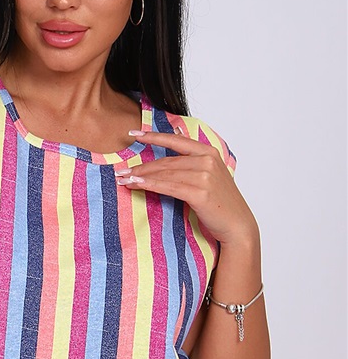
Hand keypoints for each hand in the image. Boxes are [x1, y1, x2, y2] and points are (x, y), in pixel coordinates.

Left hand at [115, 128, 257, 247]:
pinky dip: (150, 186)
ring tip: (124, 180)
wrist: (237, 224)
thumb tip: (173, 144)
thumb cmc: (221, 202)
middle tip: (121, 171)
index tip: (133, 134)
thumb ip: (193, 161)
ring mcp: (205, 176)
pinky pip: (168, 187)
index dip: (153, 136)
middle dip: (141, 167)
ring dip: (141, 177)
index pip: (176, 140)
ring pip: (165, 174)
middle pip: (166, 161)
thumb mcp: (210, 175)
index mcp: (209, 152)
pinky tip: (136, 186)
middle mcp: (207, 160)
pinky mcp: (200, 193)